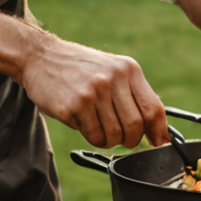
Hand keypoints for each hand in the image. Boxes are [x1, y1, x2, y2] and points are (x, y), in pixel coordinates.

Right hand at [14, 36, 166, 149]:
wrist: (41, 56)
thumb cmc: (80, 69)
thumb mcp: (111, 70)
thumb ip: (131, 95)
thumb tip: (155, 129)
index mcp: (128, 70)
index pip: (153, 107)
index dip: (159, 131)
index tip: (159, 143)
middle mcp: (113, 79)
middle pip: (135, 126)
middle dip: (131, 140)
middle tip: (122, 139)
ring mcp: (93, 92)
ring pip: (115, 135)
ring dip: (110, 141)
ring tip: (101, 131)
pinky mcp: (74, 105)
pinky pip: (94, 136)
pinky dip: (94, 138)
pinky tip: (85, 125)